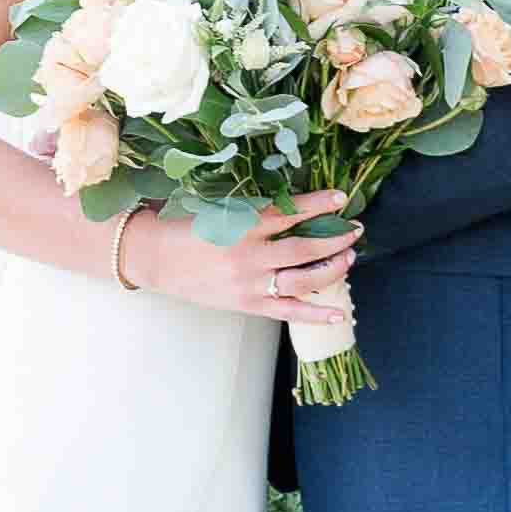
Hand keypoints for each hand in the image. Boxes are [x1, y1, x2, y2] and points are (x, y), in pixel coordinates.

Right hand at [121, 190, 355, 323]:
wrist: (155, 259)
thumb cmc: (186, 229)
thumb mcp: (219, 211)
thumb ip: (253, 211)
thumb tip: (293, 207)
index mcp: (241, 226)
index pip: (289, 213)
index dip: (318, 204)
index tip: (341, 197)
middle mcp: (250, 256)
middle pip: (305, 248)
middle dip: (335, 238)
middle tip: (355, 230)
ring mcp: (250, 284)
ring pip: (303, 279)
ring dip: (332, 269)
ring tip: (349, 258)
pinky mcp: (248, 305)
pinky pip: (288, 312)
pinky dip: (315, 314)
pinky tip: (339, 313)